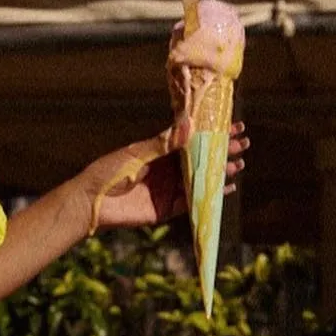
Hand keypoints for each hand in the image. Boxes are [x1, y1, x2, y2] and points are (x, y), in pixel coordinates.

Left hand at [81, 120, 247, 232]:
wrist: (91, 202)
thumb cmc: (108, 172)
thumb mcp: (137, 154)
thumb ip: (164, 143)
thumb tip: (189, 125)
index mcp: (159, 151)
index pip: (191, 140)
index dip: (212, 134)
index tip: (234, 126)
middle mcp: (167, 169)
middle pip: (200, 159)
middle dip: (222, 151)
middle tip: (244, 144)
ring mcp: (168, 189)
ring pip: (200, 179)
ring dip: (220, 172)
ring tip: (239, 164)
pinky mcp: (166, 209)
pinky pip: (192, 202)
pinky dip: (209, 195)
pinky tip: (226, 188)